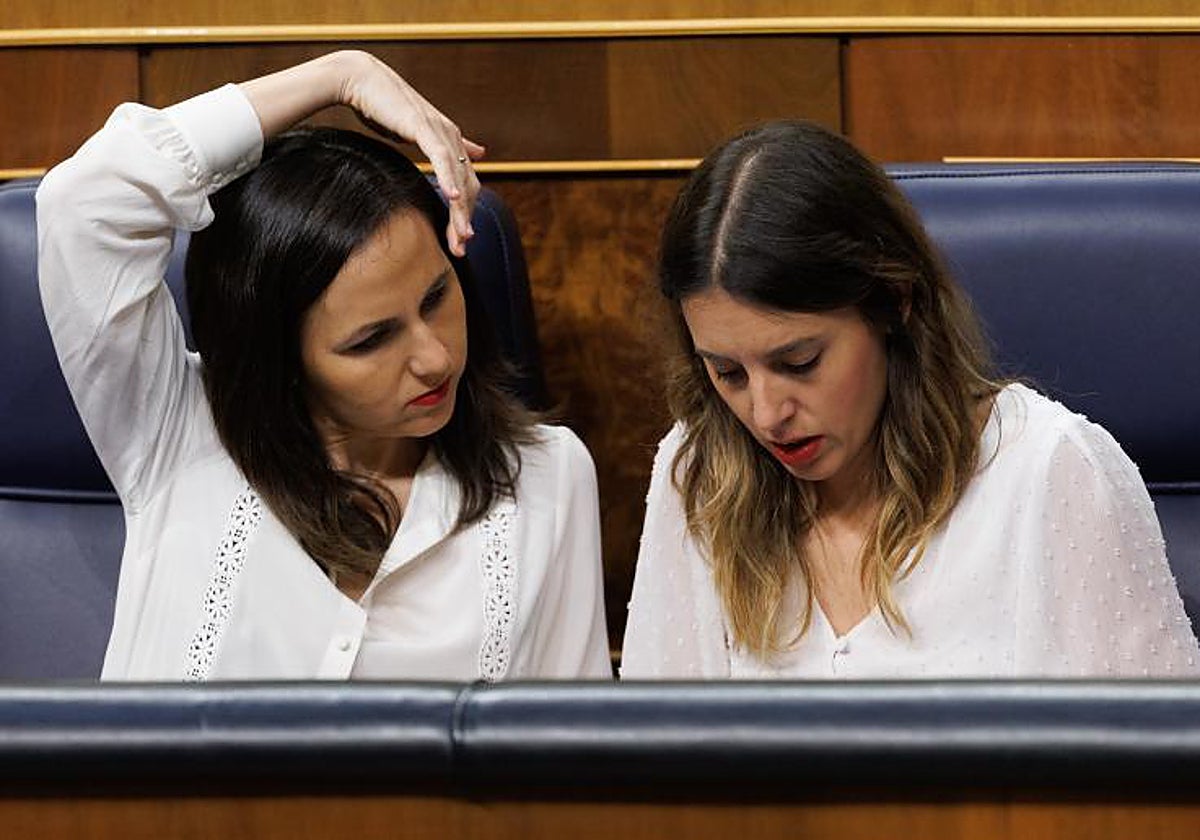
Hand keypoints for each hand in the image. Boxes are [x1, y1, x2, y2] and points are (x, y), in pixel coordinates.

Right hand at [239, 50, 484, 256]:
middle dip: (463, 221)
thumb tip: (473, 153)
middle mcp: (451, 137)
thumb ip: (440, 148)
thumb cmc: (384, 107)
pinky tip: (451, 198)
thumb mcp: (416, 133)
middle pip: (467, 188)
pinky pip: (440, 157)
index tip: (459, 242)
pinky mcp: (424, 126)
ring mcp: (440, 131)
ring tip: (461, 236)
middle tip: (461, 248)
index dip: (464, 214)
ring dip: (460, 210)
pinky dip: (448, 178)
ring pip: (458, 178)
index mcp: (449, 142)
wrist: (360, 80)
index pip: (465, 186)